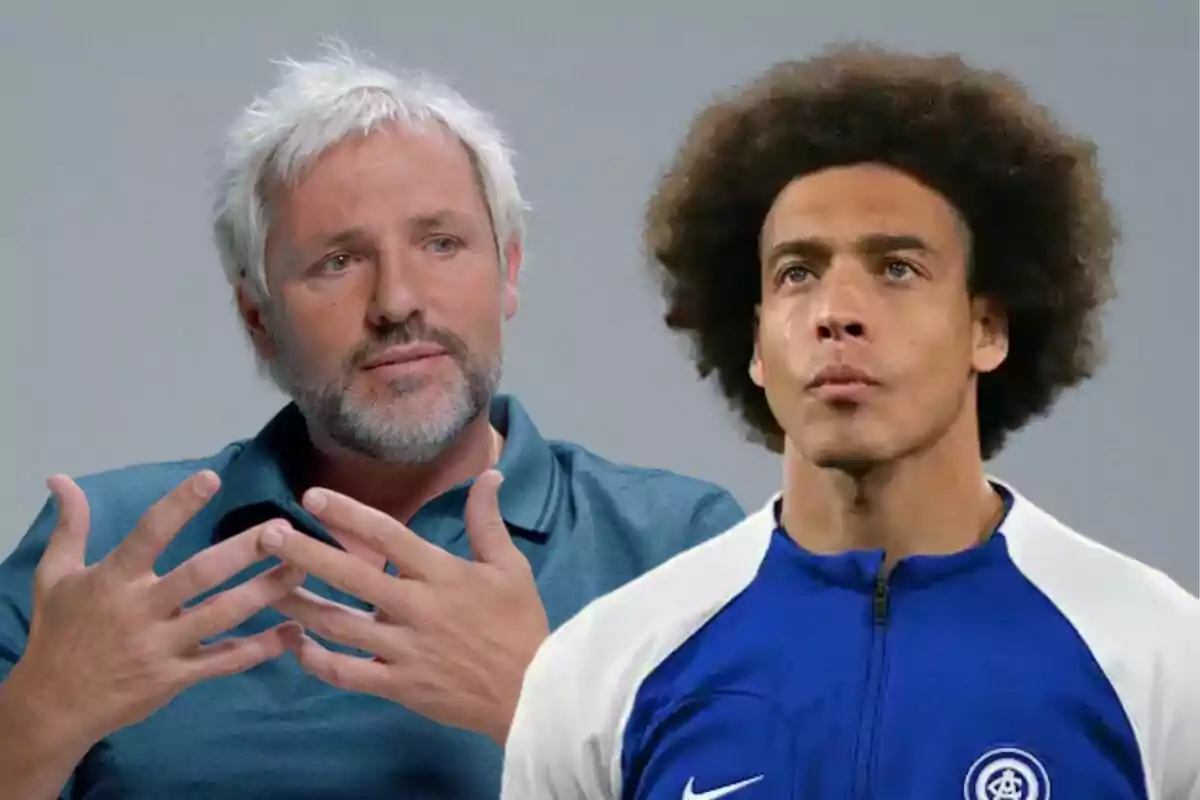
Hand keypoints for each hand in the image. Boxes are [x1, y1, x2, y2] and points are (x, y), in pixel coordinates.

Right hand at [12, 472, 305, 748]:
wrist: (53, 705)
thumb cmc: (59, 633)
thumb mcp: (54, 576)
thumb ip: (70, 527)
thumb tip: (60, 478)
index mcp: (113, 580)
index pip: (149, 534)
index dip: (179, 505)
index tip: (212, 477)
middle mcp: (141, 610)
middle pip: (199, 574)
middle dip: (244, 551)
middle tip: (283, 530)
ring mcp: (162, 646)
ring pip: (222, 614)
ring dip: (265, 591)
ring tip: (301, 569)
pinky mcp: (177, 677)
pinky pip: (226, 661)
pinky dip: (261, 647)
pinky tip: (294, 631)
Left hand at [263, 470, 548, 744]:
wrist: (529, 692)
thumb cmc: (519, 624)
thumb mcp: (511, 566)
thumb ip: (488, 521)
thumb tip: (489, 473)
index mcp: (440, 574)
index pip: (387, 535)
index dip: (348, 513)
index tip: (312, 496)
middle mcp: (414, 607)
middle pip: (350, 575)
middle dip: (304, 552)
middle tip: (266, 534)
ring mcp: (402, 649)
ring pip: (338, 625)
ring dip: (298, 604)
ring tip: (264, 586)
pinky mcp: (397, 686)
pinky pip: (347, 673)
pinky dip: (317, 661)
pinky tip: (295, 644)